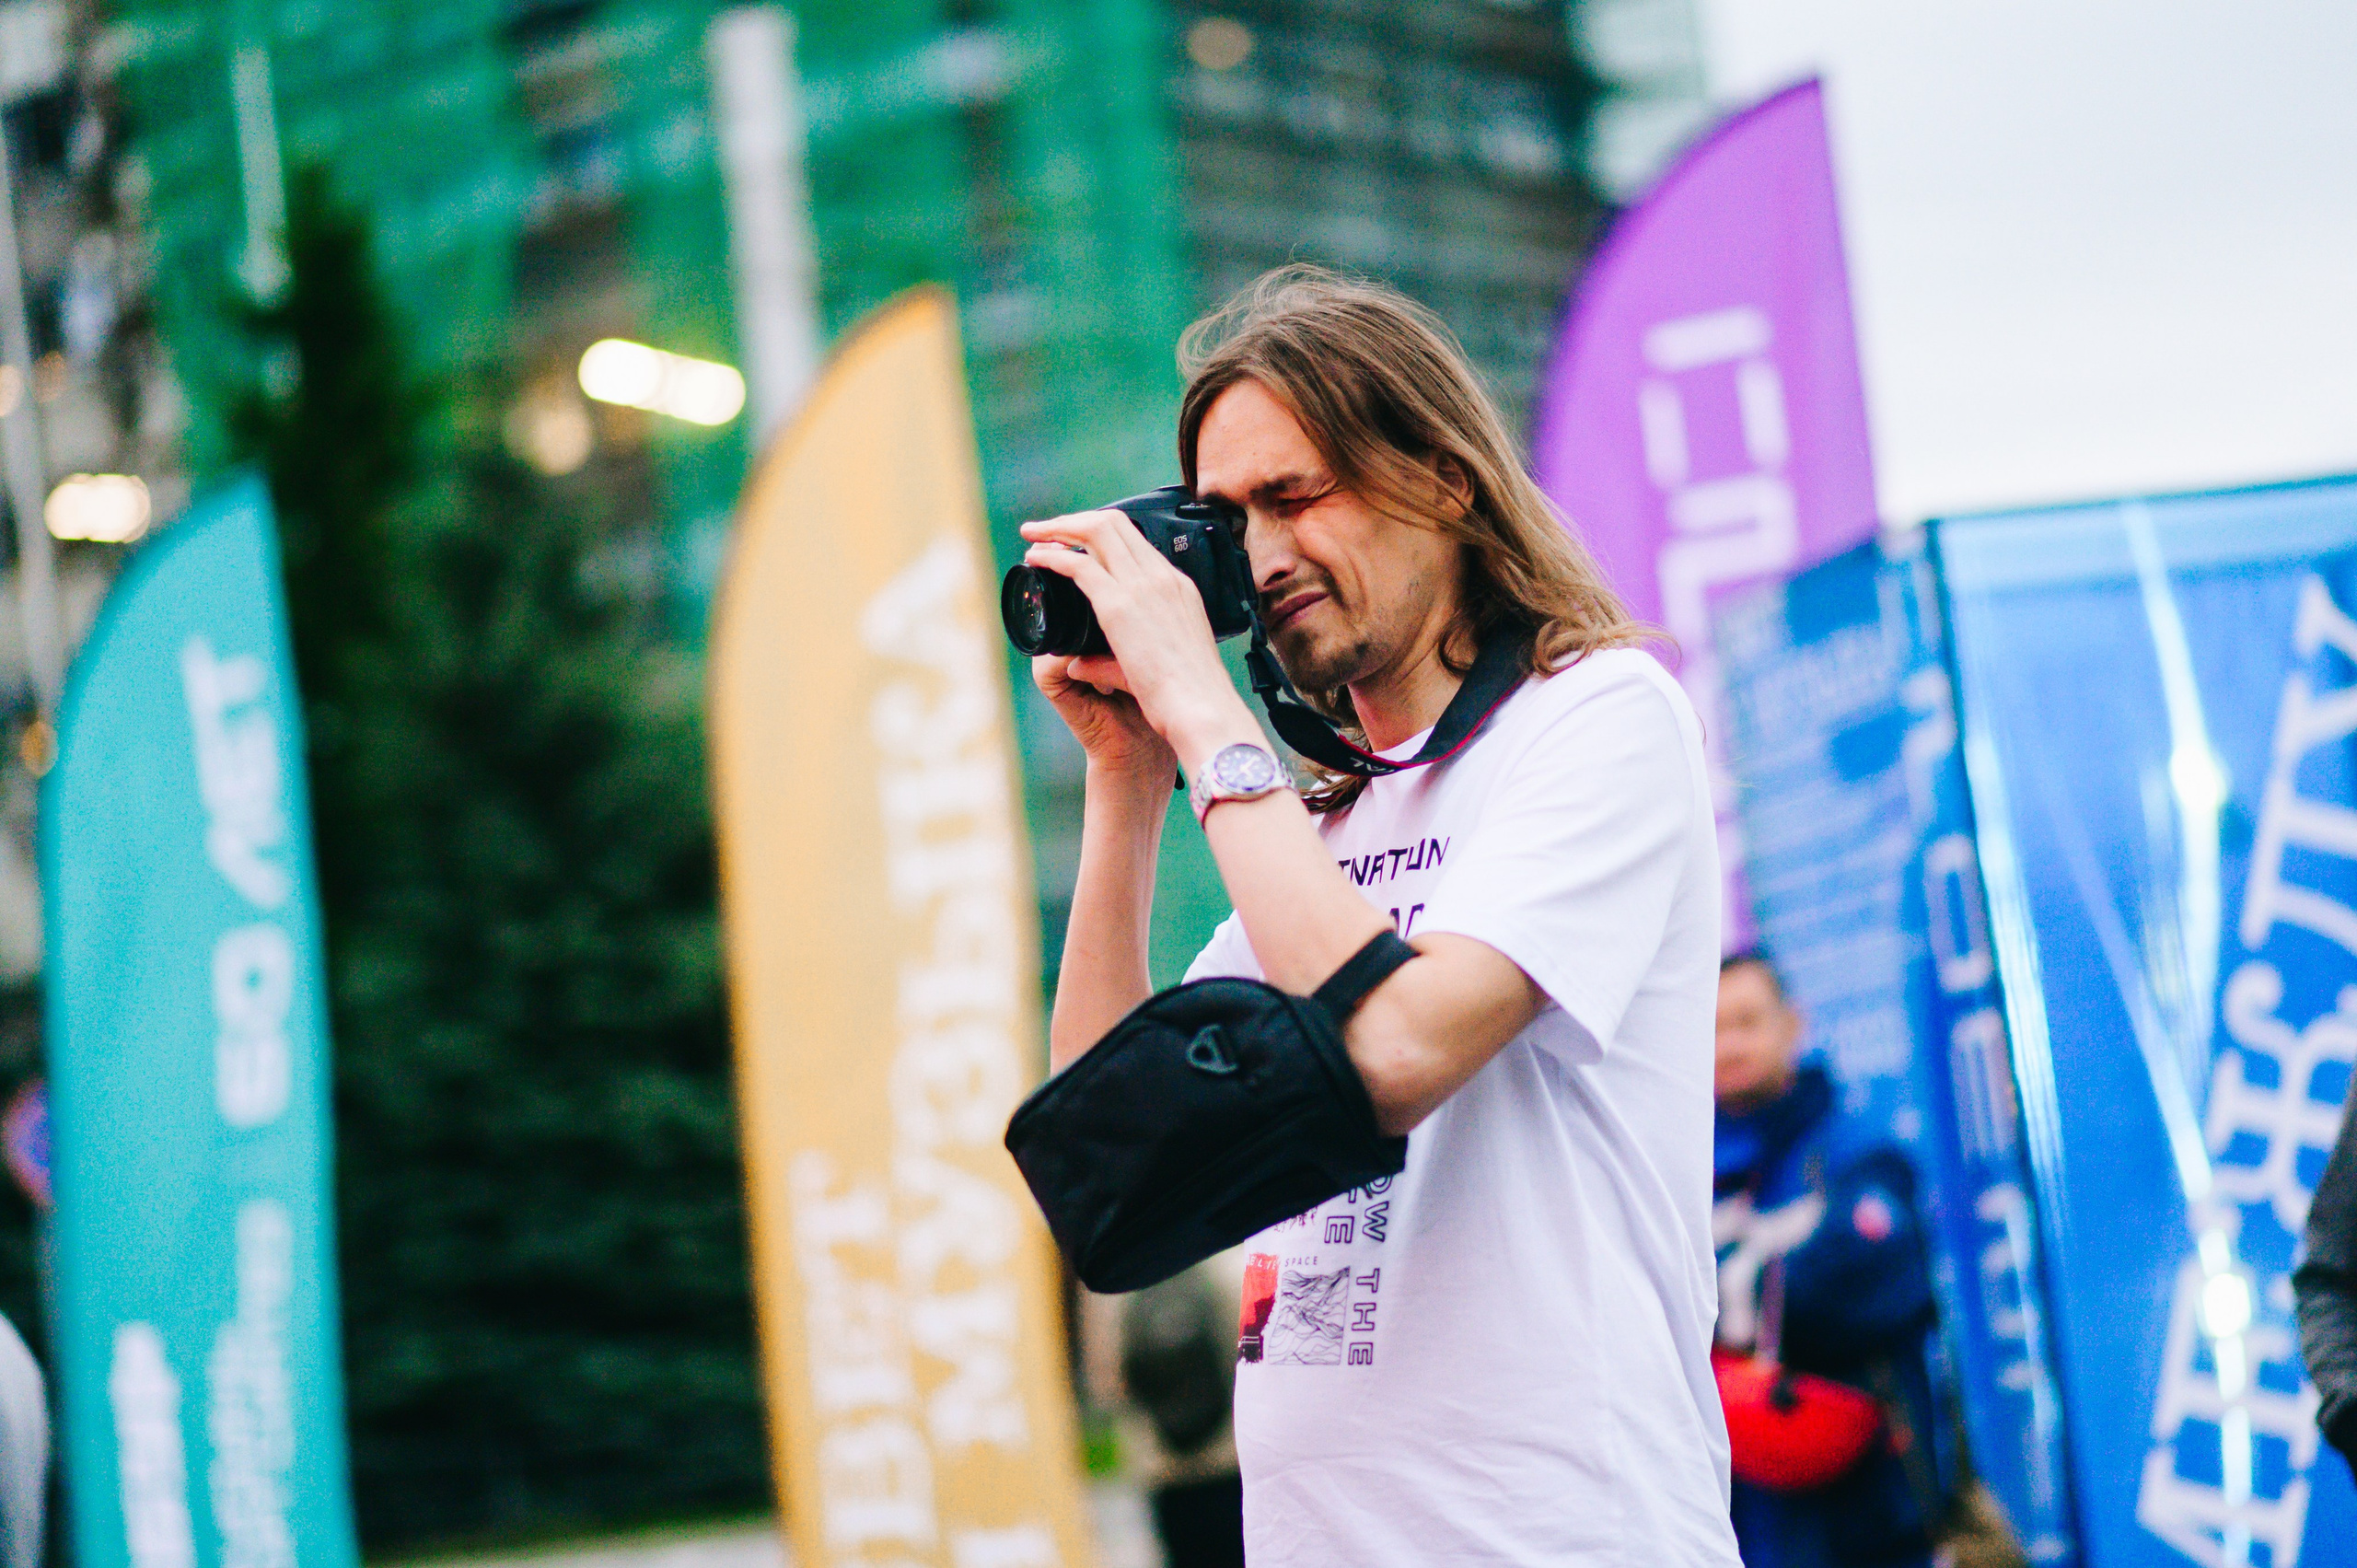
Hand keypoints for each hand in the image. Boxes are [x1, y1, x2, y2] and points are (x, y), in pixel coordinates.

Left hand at [1018, 509, 1258, 763]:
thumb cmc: (1191, 696)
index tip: (1075, 541)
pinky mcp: (1120, 607)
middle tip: (1046, 530)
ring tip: (1033, 536)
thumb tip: (1083, 661)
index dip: (1100, 532)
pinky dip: (1053, 556)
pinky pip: (1079, 564)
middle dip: (1074, 520)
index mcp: (1179, 587)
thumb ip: (1125, 656)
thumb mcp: (1165, 662)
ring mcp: (1143, 587)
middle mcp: (1163, 577)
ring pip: (1095, 532)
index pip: (1137, 541)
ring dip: (1058, 529)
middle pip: (1114, 524)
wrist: (1203, 709)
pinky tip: (1036, 559)